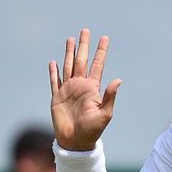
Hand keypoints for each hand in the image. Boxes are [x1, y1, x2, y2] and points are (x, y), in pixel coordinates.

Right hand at [49, 28, 121, 150]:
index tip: (105, 38)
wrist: (76, 142)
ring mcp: (68, 91)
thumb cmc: (92, 130)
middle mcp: (80, 86)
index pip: (97, 65)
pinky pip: (54, 82)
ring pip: (68, 67)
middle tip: (86, 30)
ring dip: (69, 53)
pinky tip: (53, 62)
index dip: (101, 52)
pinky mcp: (56, 97)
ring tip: (70, 39)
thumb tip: (118, 80)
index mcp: (92, 88)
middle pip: (82, 60)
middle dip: (84, 46)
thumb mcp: (105, 113)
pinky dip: (53, 72)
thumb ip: (110, 96)